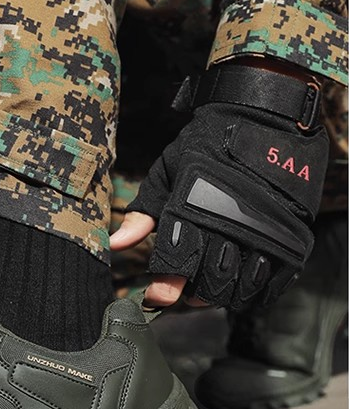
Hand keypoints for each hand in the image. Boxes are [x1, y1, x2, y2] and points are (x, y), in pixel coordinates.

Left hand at [112, 64, 328, 310]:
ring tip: (212, 289)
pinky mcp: (292, 237)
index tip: (157, 298)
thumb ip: (144, 211)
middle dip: (194, 293)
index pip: (179, 260)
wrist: (268, 111)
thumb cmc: (209, 141)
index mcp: (196, 207)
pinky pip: (274, 282)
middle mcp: (232, 223)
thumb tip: (115, 244)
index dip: (166, 284)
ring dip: (224, 296)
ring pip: (242, 287)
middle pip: (210, 281)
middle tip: (186, 291)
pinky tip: (243, 288)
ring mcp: (266, 232)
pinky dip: (257, 293)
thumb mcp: (168, 170)